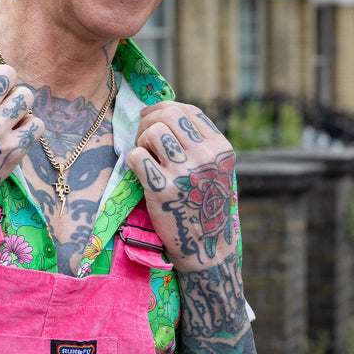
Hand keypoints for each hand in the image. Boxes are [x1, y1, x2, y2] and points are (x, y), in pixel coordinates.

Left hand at [125, 102, 235, 270]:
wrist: (205, 246)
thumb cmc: (204, 204)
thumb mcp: (215, 169)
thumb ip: (198, 142)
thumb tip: (162, 111)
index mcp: (221, 149)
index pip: (188, 111)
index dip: (164, 108)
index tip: (149, 116)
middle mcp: (206, 158)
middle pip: (169, 116)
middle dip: (149, 120)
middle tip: (142, 136)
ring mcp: (185, 173)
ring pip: (153, 132)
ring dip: (141, 140)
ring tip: (143, 155)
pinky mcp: (163, 190)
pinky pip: (136, 156)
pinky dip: (132, 159)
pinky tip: (138, 170)